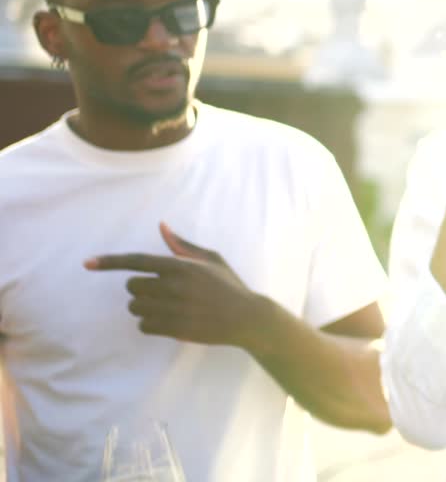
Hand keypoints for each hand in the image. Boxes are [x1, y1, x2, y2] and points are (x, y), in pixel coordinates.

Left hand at [85, 222, 266, 348]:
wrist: (247, 317)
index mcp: (181, 266)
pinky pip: (143, 326)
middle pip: (132, 287)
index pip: (137, 261)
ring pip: (136, 307)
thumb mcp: (211, 260)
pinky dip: (150, 324)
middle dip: (140, 289)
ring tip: (167, 308)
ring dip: (145, 307)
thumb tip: (162, 226)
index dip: (110, 261)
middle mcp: (174, 286)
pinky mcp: (174, 329)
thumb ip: (183, 245)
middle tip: (159, 292)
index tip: (87, 263)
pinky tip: (168, 321)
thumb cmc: (228, 285)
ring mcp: (173, 309)